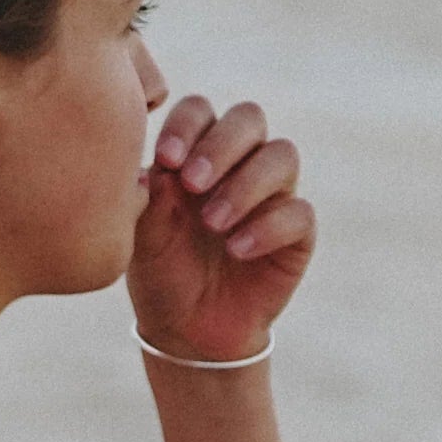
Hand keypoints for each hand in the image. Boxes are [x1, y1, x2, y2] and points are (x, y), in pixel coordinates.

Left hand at [131, 95, 315, 369]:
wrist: (187, 330)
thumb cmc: (161, 271)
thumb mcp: (142, 236)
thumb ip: (148, 199)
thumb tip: (154, 170)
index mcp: (196, 152)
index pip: (200, 111)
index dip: (187, 125)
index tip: (166, 159)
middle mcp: (239, 163)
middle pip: (249, 118)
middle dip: (221, 145)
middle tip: (192, 182)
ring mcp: (272, 193)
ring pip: (282, 156)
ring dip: (246, 184)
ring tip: (213, 222)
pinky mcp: (297, 232)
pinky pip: (299, 212)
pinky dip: (267, 227)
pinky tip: (236, 250)